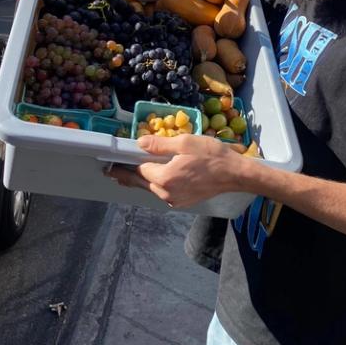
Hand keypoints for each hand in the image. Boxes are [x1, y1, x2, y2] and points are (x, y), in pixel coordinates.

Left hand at [103, 134, 248, 207]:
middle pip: (142, 183)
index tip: (111, 164)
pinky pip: (164, 193)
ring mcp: (175, 200)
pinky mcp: (183, 202)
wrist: (234, 174)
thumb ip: (159, 145)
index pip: (139, 170)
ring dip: (142, 181)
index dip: (125, 164)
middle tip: (112, 173)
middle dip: (127, 177)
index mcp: (165, 178)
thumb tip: (139, 143)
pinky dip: (155, 185)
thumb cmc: (212, 155)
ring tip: (129, 175)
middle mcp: (167, 193)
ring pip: (152, 189)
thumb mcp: (184, 143)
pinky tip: (153, 179)